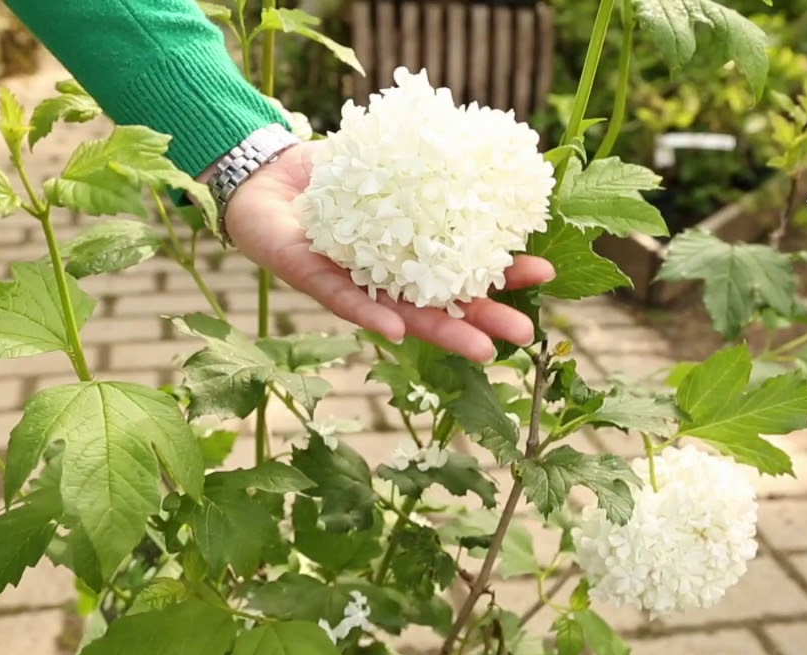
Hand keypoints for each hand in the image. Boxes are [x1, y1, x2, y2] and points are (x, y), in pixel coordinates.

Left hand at [223, 141, 555, 362]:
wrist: (262, 168)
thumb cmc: (329, 171)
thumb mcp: (387, 162)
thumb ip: (425, 168)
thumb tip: (485, 152)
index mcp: (407, 250)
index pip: (461, 267)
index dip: (500, 273)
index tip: (544, 273)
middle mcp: (383, 274)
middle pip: (439, 302)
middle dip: (483, 320)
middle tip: (526, 336)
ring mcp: (350, 279)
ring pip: (400, 312)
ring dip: (440, 332)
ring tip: (481, 351)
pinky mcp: (309, 274)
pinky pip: (343, 297)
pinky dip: (369, 312)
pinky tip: (397, 330)